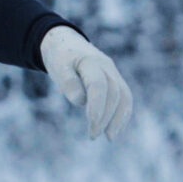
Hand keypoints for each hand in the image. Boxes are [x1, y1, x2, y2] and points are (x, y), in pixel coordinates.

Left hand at [38, 26, 132, 140]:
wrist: (68, 44)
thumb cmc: (61, 58)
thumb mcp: (58, 67)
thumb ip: (68, 82)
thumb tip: (81, 101)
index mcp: (91, 62)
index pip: (98, 85)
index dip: (97, 105)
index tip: (92, 124)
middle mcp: (107, 67)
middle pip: (114, 92)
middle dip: (106, 116)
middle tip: (93, 135)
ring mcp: (114, 73)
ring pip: (124, 95)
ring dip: (119, 118)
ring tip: (110, 138)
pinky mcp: (116, 80)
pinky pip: (125, 97)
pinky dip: (122, 114)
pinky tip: (114, 129)